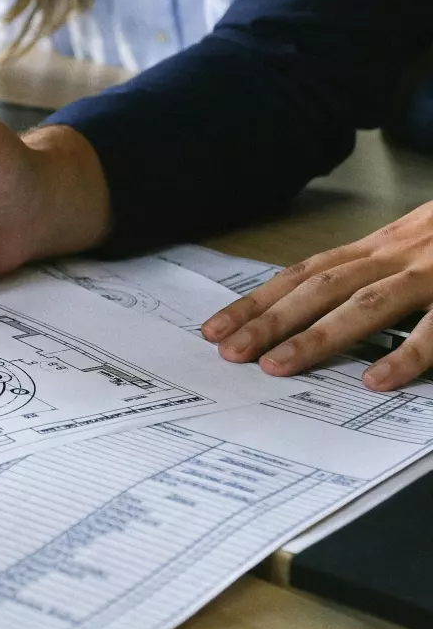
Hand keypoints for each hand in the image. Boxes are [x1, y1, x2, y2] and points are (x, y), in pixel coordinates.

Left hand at [202, 202, 432, 390]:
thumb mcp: (414, 247)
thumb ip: (373, 276)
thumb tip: (314, 314)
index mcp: (379, 248)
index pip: (302, 275)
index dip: (257, 301)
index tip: (215, 329)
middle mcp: (397, 255)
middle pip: (319, 288)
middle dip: (268, 321)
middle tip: (228, 353)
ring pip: (366, 304)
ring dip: (318, 337)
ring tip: (279, 368)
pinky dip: (407, 353)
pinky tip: (375, 380)